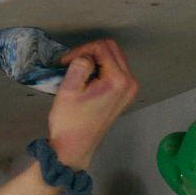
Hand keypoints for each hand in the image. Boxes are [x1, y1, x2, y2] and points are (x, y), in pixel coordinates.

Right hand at [46, 39, 137, 171]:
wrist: (74, 147)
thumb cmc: (69, 122)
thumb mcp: (68, 89)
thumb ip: (79, 64)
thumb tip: (86, 56)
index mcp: (117, 81)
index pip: (101, 47)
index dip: (81, 50)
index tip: (65, 62)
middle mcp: (129, 83)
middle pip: (112, 48)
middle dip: (90, 51)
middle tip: (72, 63)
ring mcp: (130, 90)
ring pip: (115, 57)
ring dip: (96, 58)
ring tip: (79, 71)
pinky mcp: (125, 95)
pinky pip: (116, 69)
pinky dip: (102, 68)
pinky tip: (89, 78)